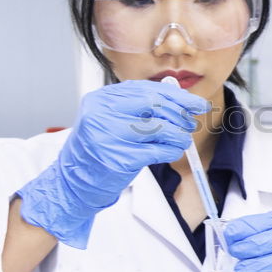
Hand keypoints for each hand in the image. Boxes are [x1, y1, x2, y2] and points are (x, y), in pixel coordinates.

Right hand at [15, 79, 209, 248]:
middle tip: (191, 123)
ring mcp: (108, 135)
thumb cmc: (99, 150)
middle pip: (155, 104)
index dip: (177, 96)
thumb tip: (182, 100)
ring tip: (182, 140)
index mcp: (102, 98)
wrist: (74, 182)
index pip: (148, 89)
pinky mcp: (117, 158)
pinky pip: (156, 151)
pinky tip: (173, 151)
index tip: (197, 103)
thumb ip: (141, 108)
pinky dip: (171, 150)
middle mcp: (102, 112)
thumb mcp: (113, 120)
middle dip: (180, 114)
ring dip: (178, 135)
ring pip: (159, 128)